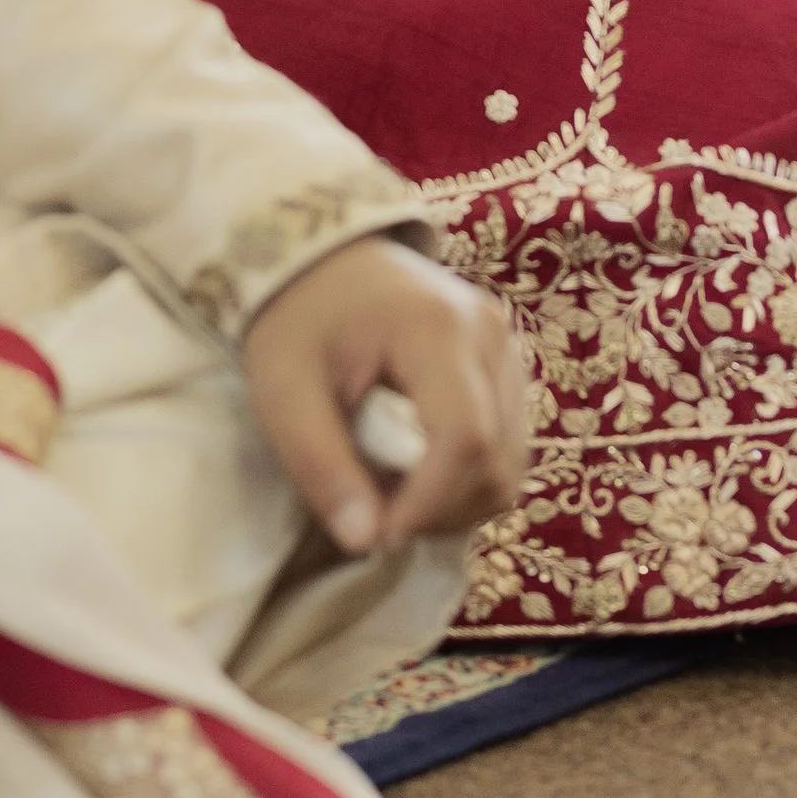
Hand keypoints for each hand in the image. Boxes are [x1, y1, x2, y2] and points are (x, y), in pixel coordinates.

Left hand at [240, 237, 525, 559]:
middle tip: (380, 521)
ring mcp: (506, 345)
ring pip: (511, 461)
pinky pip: (509, 444)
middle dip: (442, 511)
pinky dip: (470, 478)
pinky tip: (420, 475)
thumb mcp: (285, 391)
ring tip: (397, 497)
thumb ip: (322, 466)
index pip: (464, 437)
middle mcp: (490, 332)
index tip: (379, 533)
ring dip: (459, 502)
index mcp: (437, 328)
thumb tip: (365, 541)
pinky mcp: (507, 362)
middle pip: (497, 459)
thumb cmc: (298, 319)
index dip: (430, 503)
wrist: (321, 256)